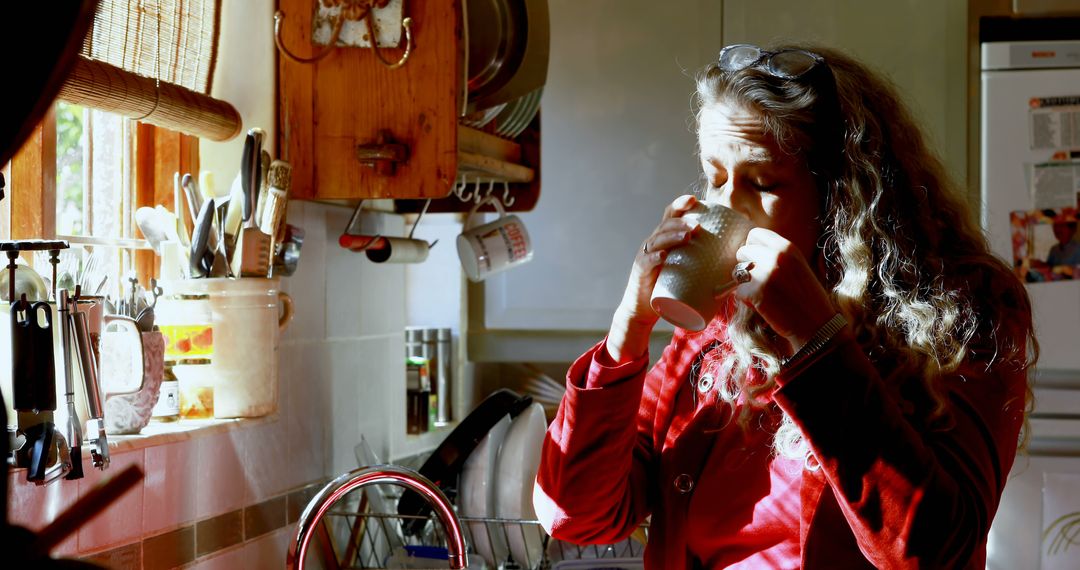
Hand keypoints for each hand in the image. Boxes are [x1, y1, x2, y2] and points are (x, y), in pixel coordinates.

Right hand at [606, 194, 700, 361]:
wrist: (644, 309)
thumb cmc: (671, 288)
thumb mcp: (688, 272)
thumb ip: (708, 267)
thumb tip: (741, 268)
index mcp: (665, 239)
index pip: (670, 216)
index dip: (680, 205)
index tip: (694, 199)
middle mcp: (654, 243)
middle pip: (665, 225)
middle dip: (681, 222)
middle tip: (697, 226)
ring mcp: (646, 256)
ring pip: (657, 240)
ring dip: (672, 236)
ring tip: (687, 236)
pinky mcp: (640, 272)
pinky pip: (646, 262)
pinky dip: (654, 258)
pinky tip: (662, 257)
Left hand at [733, 228, 835, 351]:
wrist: (816, 324)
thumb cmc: (807, 297)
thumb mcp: (797, 266)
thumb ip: (776, 255)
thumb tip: (749, 249)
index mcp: (787, 247)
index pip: (755, 234)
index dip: (752, 247)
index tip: (757, 259)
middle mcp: (776, 257)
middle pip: (742, 251)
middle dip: (746, 266)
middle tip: (759, 280)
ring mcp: (765, 274)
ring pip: (737, 271)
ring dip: (745, 283)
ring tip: (763, 293)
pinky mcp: (756, 292)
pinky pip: (738, 291)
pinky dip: (747, 300)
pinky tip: (763, 305)